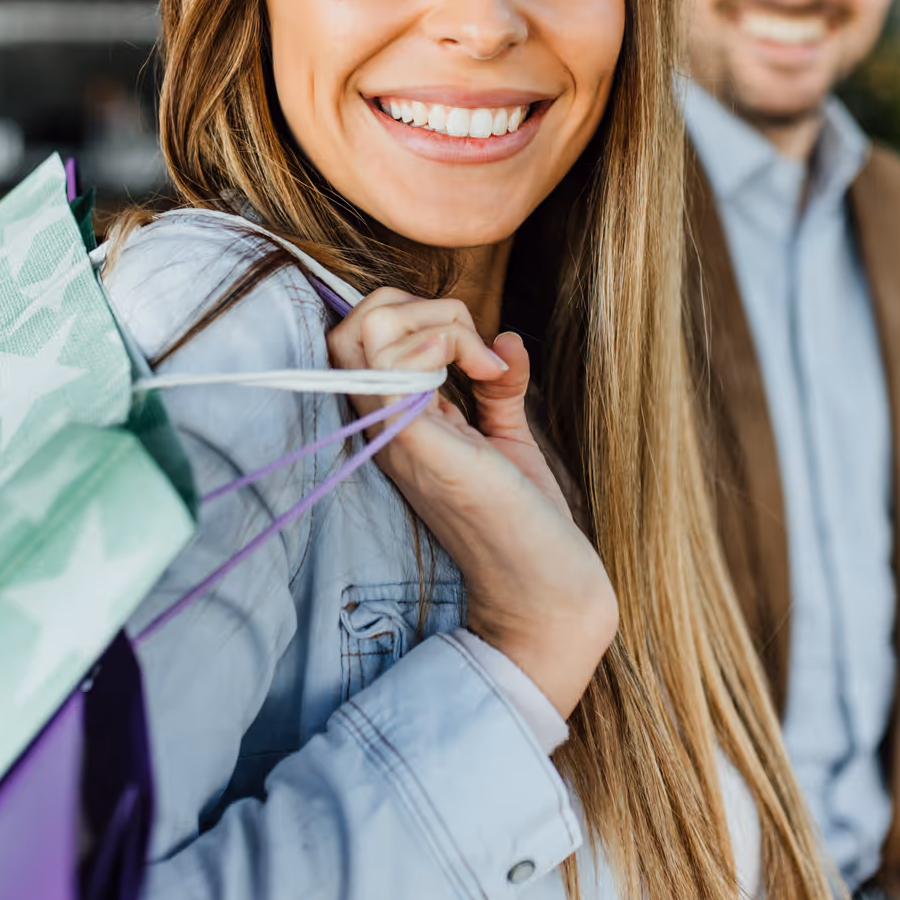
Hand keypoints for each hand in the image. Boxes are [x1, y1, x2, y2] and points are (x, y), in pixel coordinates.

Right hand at [328, 290, 616, 716]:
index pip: (358, 334)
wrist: (548, 591)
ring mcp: (395, 439)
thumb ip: (498, 385)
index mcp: (396, 422)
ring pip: (363, 332)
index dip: (412, 314)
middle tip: (476, 352)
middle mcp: (383, 428)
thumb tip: (506, 335)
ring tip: (485, 366)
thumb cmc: (526, 523)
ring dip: (437, 325)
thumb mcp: (508, 436)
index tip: (477, 351)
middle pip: (350, 324)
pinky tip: (485, 375)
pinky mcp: (420, 449)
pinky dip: (440, 348)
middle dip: (420, 308)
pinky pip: (391, 370)